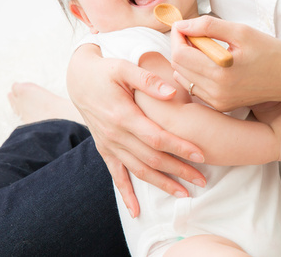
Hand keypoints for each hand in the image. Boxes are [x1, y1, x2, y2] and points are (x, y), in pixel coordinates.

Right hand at [67, 44, 206, 216]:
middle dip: (179, 170)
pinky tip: (136, 211)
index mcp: (124, 115)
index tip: (202, 154)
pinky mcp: (104, 149)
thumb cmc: (106, 70)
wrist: (78, 79)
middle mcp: (116, 135)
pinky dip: (126, 194)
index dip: (180, 147)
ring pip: (138, 170)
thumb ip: (149, 81)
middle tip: (202, 180)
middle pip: (152, 159)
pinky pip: (116, 175)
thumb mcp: (125, 68)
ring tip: (183, 194)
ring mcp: (109, 145)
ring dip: (161, 184)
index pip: (158, 138)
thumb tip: (173, 94)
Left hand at [169, 16, 280, 112]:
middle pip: (178, 66)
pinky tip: (210, 63)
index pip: (180, 54)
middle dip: (181, 46)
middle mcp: (216, 91)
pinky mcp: (220, 106)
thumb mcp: (241, 31)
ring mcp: (217, 101)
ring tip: (205, 48)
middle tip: (196, 33)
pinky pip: (194, 87)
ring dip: (186, 60)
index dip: (177, 36)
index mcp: (220, 72)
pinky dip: (194, 73)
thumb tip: (181, 25)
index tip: (183, 25)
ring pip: (183, 77)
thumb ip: (209, 26)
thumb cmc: (270, 52)